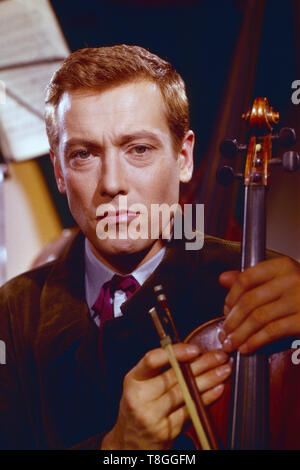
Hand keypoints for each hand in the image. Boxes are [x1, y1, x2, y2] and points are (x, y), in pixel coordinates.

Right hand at [101, 344, 230, 449]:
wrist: (130, 442)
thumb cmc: (140, 407)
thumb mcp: (141, 385)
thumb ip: (160, 370)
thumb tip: (191, 353)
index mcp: (133, 380)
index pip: (152, 360)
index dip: (176, 353)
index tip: (195, 349)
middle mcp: (139, 397)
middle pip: (175, 376)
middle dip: (202, 364)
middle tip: (219, 356)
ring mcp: (152, 416)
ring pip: (185, 393)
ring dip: (209, 379)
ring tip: (224, 370)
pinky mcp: (165, 431)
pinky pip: (190, 410)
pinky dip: (206, 398)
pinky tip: (217, 389)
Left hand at [219, 256, 299, 353]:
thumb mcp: (279, 279)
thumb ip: (251, 279)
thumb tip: (223, 278)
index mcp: (282, 266)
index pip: (246, 278)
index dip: (231, 296)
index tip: (225, 310)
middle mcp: (291, 279)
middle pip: (250, 300)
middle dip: (232, 320)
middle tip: (224, 333)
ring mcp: (299, 300)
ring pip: (258, 318)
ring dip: (240, 334)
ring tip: (231, 343)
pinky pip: (272, 332)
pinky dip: (255, 341)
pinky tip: (247, 347)